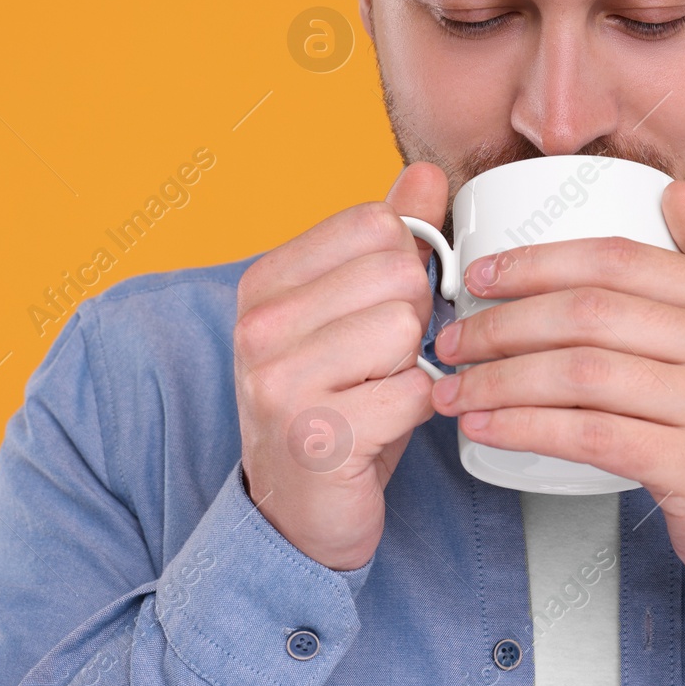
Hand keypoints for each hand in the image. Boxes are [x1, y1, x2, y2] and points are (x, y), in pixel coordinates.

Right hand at [235, 162, 446, 570]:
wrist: (300, 512)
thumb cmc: (335, 404)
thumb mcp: (355, 313)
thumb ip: (390, 240)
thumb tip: (425, 174)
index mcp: (264, 283)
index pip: (374, 223)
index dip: (402, 266)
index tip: (378, 310)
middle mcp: (259, 326)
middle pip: (397, 272)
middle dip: (412, 317)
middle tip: (379, 362)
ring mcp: (280, 382)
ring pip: (406, 328)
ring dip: (412, 366)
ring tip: (375, 393)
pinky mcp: (318, 436)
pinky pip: (415, 390)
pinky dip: (417, 411)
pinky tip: (381, 428)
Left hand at [429, 181, 684, 576]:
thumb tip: (672, 192)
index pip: (618, 260)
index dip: (538, 262)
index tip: (482, 278)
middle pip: (589, 315)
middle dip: (503, 324)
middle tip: (454, 341)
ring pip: (579, 375)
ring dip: (500, 380)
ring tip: (455, 388)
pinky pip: (588, 436)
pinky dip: (524, 429)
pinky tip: (485, 427)